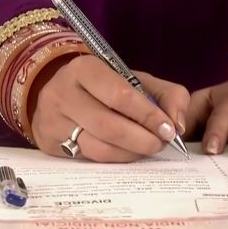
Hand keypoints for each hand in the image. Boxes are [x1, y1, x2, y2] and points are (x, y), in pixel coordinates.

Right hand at [31, 55, 189, 161]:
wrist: (60, 93)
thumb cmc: (106, 87)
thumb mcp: (137, 80)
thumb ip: (168, 96)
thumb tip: (178, 126)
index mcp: (84, 69)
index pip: (121, 96)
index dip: (149, 116)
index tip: (169, 130)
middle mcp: (62, 93)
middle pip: (109, 125)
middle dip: (141, 139)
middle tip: (160, 144)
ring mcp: (52, 120)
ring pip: (98, 147)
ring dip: (130, 153)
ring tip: (146, 148)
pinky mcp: (49, 143)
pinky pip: (88, 159)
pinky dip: (115, 159)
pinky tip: (127, 153)